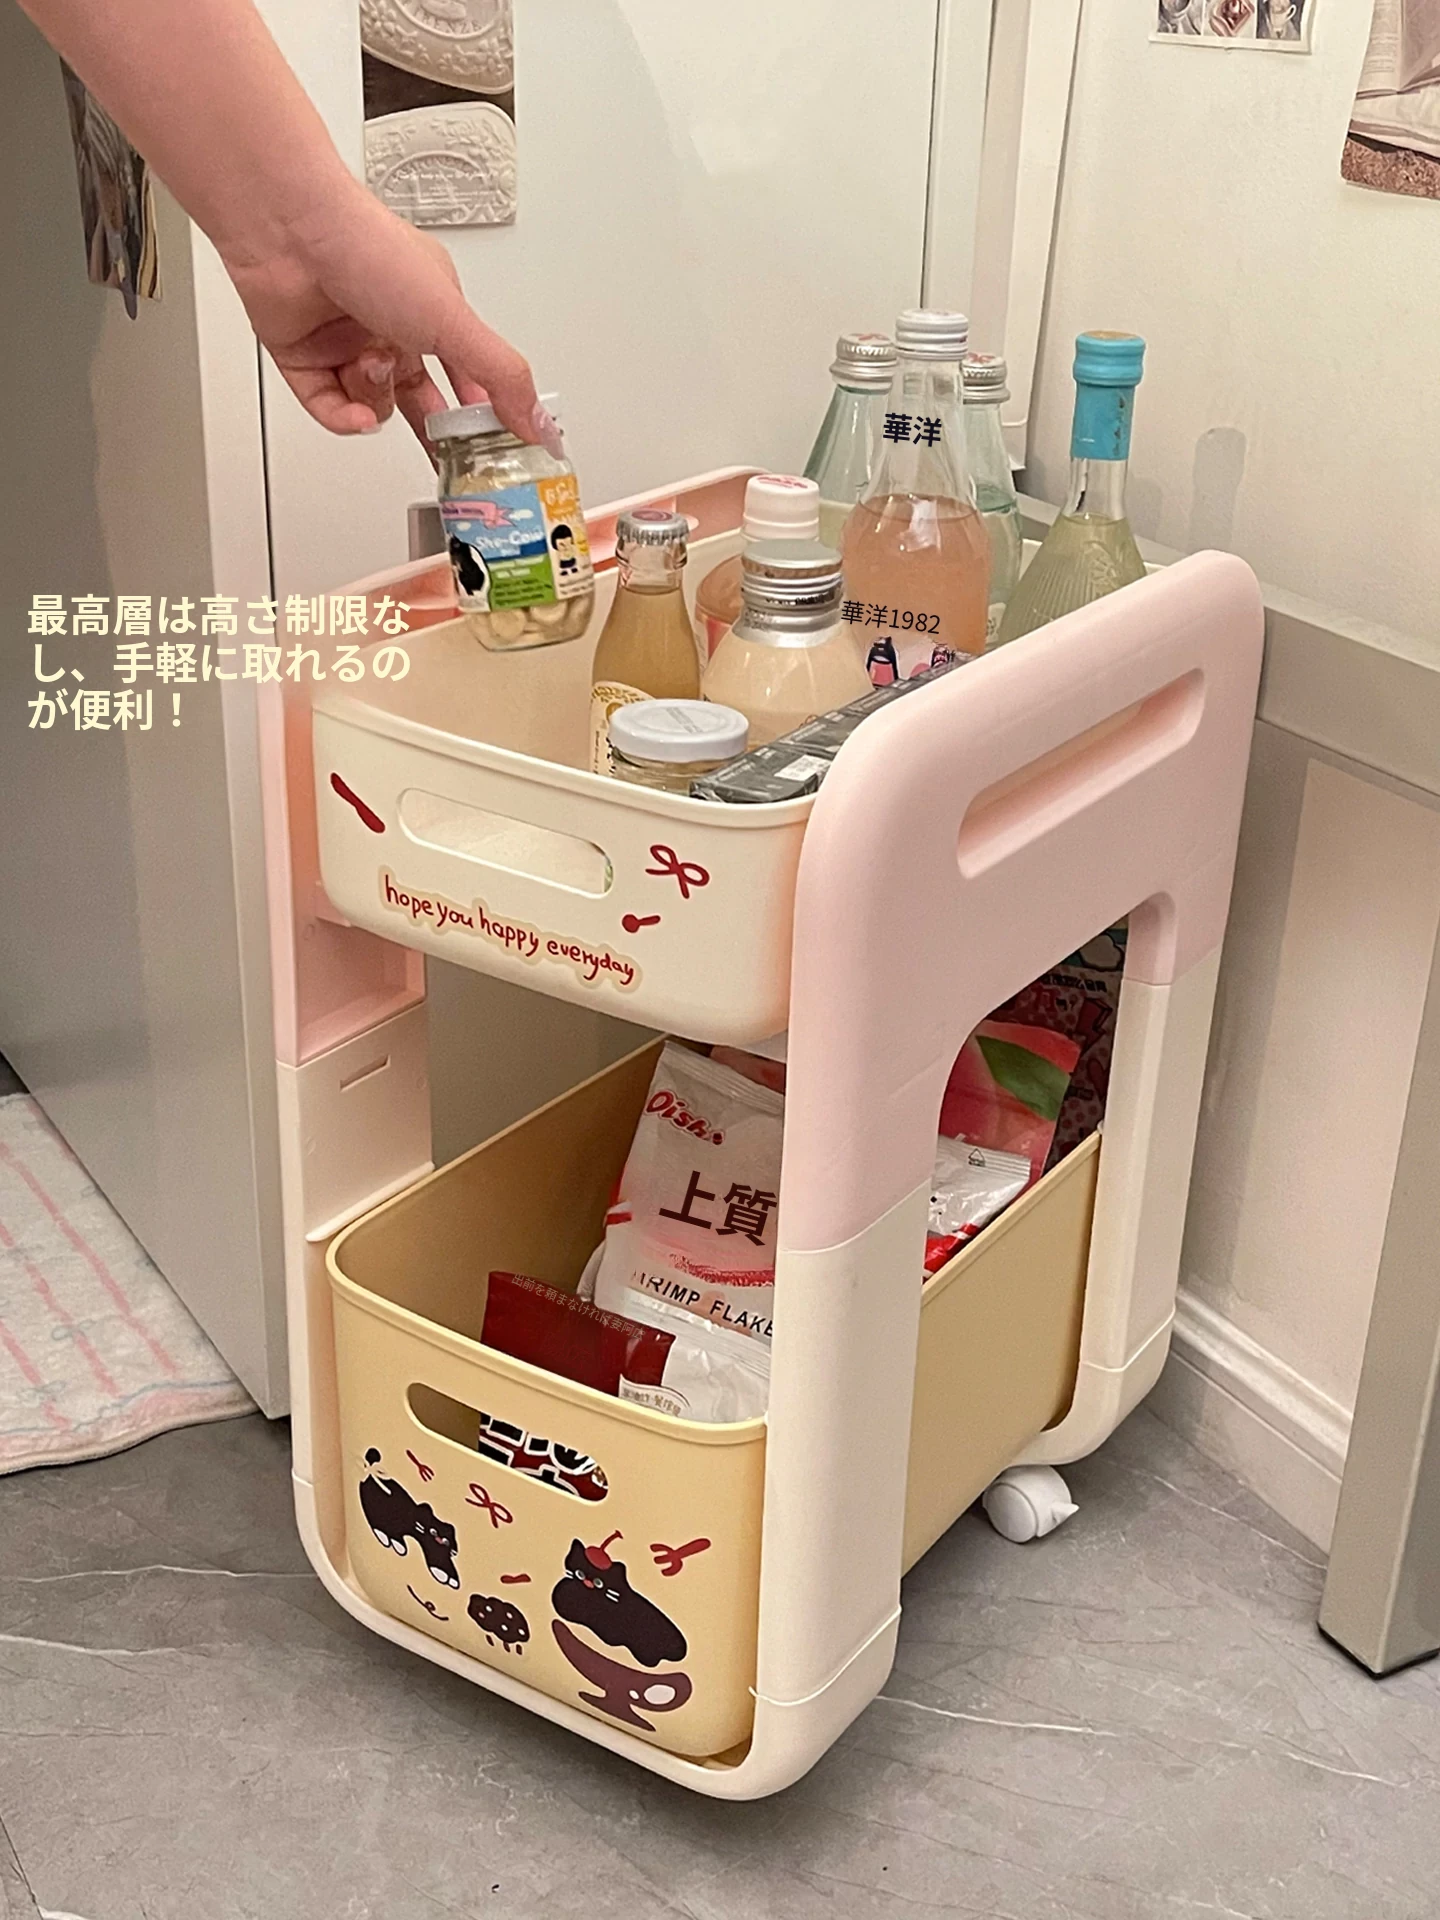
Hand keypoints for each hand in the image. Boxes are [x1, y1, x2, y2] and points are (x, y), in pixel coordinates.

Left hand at [222, 175, 560, 452]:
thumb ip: (502, 377)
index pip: (469, 379)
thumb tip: (541, 422)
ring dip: (375, 398)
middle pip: (421, 403)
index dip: (481, 418)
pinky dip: (343, 417)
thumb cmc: (370, 249)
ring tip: (371, 368)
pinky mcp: (306, 359)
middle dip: (433, 434)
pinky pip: (330, 410)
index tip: (494, 452)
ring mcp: (347, 345)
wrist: (290, 228)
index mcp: (434, 313)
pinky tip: (354, 412)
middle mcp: (392, 327)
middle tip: (446, 461)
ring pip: (374, 407)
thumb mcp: (455, 322)